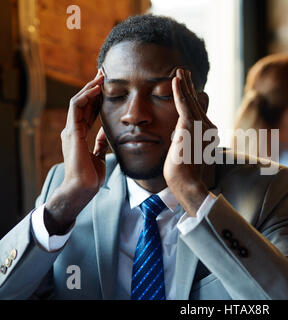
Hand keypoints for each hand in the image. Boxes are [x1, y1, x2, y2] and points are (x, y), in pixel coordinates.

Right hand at [44, 69, 108, 234]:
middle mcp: (72, 130)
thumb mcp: (99, 154)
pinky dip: (86, 97)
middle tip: (104, 73)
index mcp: (78, 134)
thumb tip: (106, 132)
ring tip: (101, 76)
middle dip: (93, 87)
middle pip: (83, 102)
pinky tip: (97, 89)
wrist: (82, 188)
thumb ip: (100, 142)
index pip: (88, 110)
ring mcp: (71, 130)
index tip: (107, 86)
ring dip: (90, 87)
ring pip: (78, 101)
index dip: (97, 98)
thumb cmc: (90, 176)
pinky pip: (77, 108)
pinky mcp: (72, 132)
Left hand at [163, 68, 216, 215]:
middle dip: (189, 86)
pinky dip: (179, 90)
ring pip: (190, 100)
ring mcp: (200, 125)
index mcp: (208, 134)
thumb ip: (188, 145)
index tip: (186, 87)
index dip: (191, 98)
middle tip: (183, 72)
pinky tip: (175, 79)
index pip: (198, 112)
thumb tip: (181, 141)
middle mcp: (208, 127)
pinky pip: (184, 104)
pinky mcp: (190, 126)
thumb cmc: (187, 175)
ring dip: (184, 83)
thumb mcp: (190, 157)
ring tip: (179, 70)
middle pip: (196, 102)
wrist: (188, 182)